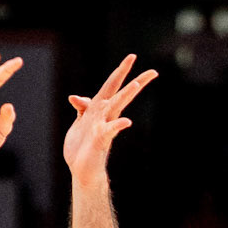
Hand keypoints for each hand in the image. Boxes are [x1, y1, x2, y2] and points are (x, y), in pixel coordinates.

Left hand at [64, 55, 155, 189]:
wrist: (82, 170)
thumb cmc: (82, 147)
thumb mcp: (80, 124)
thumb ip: (82, 108)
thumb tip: (75, 97)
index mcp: (100, 108)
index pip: (112, 85)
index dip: (121, 71)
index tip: (133, 57)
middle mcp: (105, 115)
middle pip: (121, 93)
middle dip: (135, 80)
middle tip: (152, 70)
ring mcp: (104, 126)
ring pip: (116, 107)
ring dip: (126, 95)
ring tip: (137, 84)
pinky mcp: (101, 139)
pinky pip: (110, 130)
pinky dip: (117, 125)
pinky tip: (126, 122)